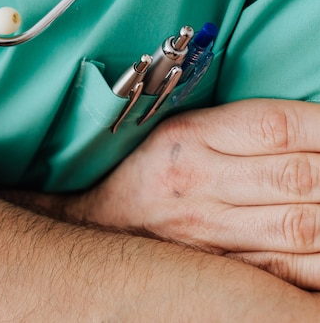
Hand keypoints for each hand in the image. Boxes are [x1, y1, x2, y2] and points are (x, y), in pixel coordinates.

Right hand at [67, 99, 319, 288]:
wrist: (98, 227)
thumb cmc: (153, 172)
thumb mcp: (184, 131)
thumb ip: (246, 128)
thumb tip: (317, 128)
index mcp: (190, 136)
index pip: (276, 127)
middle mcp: (199, 182)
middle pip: (298, 176)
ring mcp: (211, 231)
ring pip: (303, 226)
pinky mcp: (223, 270)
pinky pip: (292, 270)